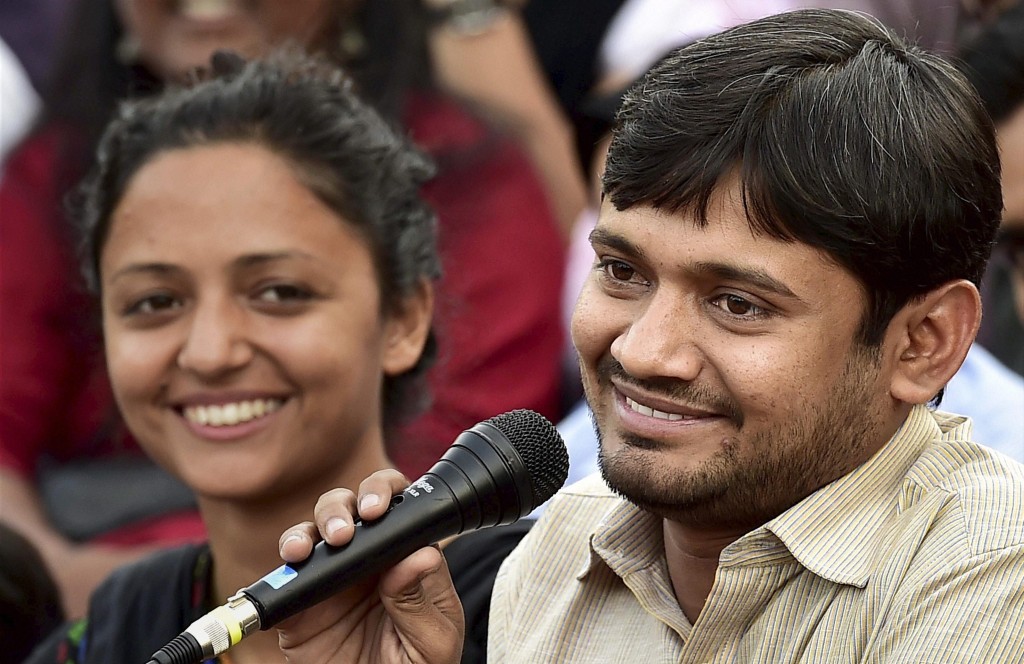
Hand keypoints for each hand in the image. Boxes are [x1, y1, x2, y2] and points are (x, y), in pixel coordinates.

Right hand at [274, 470, 463, 663]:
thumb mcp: (433, 642)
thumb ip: (424, 601)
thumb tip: (422, 555)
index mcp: (405, 559)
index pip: (398, 508)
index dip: (386, 493)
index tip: (379, 507)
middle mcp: (367, 560)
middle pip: (351, 508)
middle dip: (345, 505)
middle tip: (346, 530)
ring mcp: (331, 579)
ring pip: (314, 531)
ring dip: (313, 528)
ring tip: (320, 545)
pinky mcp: (299, 605)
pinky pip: (284, 577)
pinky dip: (283, 567)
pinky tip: (294, 562)